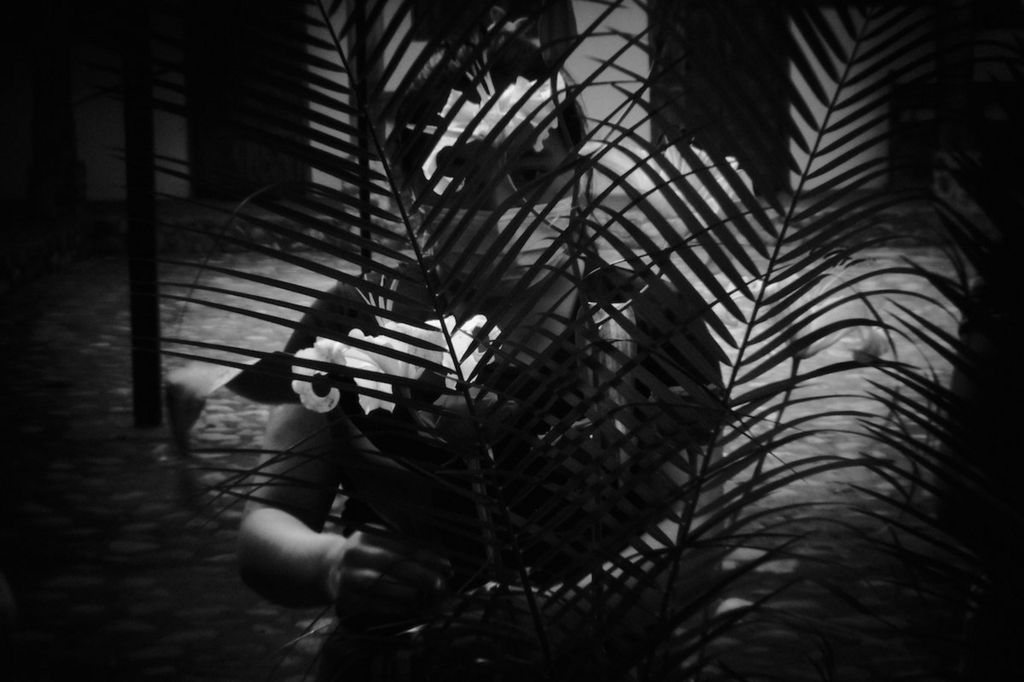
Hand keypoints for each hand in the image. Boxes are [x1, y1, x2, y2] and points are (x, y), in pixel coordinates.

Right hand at [324, 528, 451, 618]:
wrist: (326, 567)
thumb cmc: (365, 551)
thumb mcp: (379, 538)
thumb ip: (405, 543)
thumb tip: (440, 554)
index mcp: (367, 535)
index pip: (402, 545)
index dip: (427, 556)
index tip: (446, 565)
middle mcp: (355, 554)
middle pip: (393, 565)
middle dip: (422, 575)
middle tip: (441, 584)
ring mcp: (348, 577)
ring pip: (383, 587)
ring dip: (410, 593)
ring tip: (429, 597)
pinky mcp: (345, 599)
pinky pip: (374, 605)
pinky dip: (395, 607)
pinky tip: (411, 608)